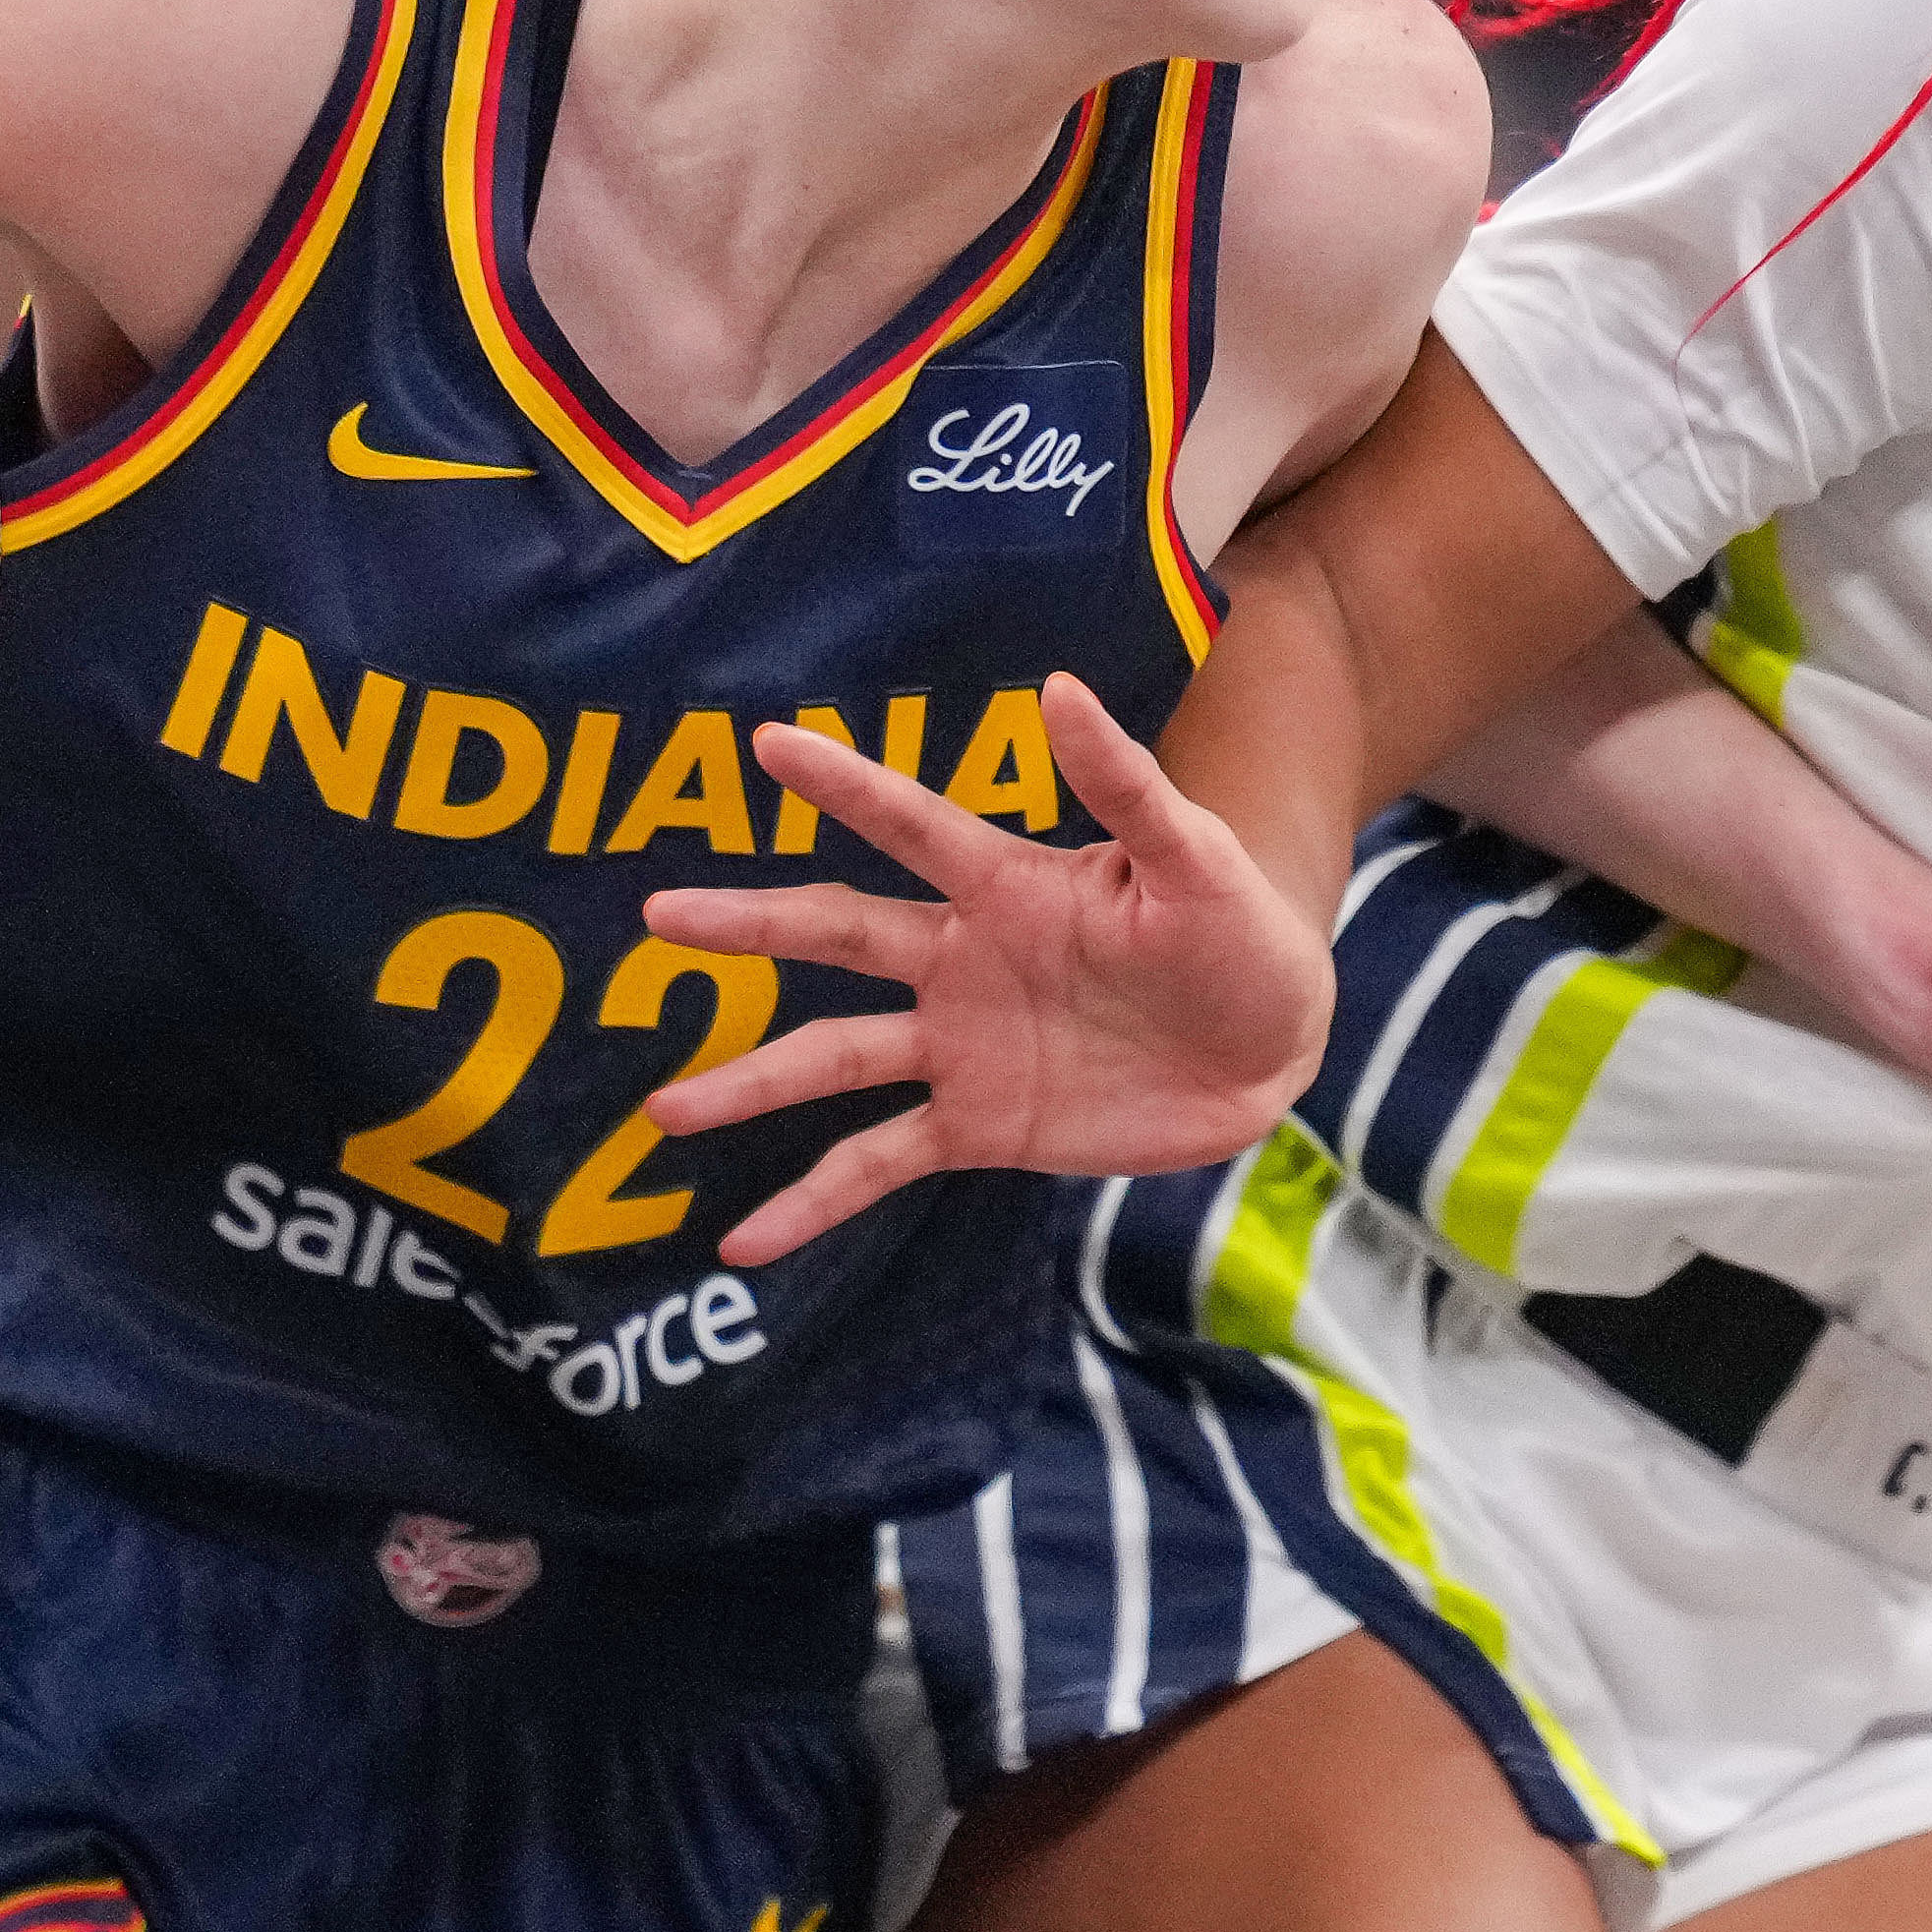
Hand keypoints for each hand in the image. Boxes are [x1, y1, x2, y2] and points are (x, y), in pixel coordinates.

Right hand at [641, 677, 1328, 1265]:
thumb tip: (1060, 688)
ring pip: (833, 1061)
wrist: (1273, 1051)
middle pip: (837, 934)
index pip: (910, 824)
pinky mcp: (978, 1127)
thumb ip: (1126, 787)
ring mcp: (961, 1046)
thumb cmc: (1241, 935)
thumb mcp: (1196, 860)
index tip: (766, 742)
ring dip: (749, 1084)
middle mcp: (962, 959)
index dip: (843, 783)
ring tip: (662, 1110)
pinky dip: (812, 1201)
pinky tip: (744, 1242)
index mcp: (1009, 884)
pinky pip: (878, 1163)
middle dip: (749, 925)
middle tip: (658, 914)